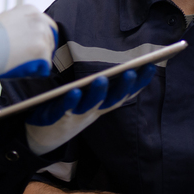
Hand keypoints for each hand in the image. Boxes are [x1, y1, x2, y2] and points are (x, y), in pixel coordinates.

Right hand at [0, 4, 57, 82]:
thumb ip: (19, 25)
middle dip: (43, 50)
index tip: (34, 47)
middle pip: (50, 38)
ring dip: (37, 62)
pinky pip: (44, 67)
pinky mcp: (42, 50)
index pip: (46, 24)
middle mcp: (38, 19)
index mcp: (29, 10)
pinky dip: (34, 72)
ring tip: (18, 64)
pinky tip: (20, 70)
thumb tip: (24, 37)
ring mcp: (41, 34)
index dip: (40, 38)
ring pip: (48, 53)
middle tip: (31, 61)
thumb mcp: (4, 21)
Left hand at [25, 64, 156, 154]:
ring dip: (97, 94)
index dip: (139, 82)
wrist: (42, 135)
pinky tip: (74, 92)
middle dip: (123, 87)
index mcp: (101, 105)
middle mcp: (92, 112)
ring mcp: (75, 117)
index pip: (124, 93)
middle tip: (131, 72)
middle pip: (111, 101)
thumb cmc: (67, 110)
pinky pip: (63, 110)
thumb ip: (101, 83)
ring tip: (102, 79)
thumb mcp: (87, 98)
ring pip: (89, 105)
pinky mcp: (55, 118)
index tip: (151, 66)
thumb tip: (120, 58)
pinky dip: (70, 102)